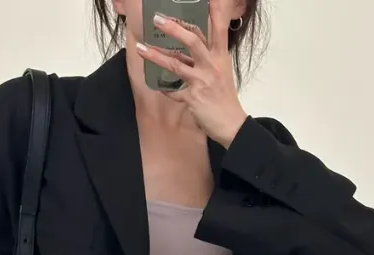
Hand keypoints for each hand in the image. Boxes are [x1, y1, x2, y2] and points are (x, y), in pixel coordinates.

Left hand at [136, 0, 247, 147]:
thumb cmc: (225, 97)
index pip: (219, 27)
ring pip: (176, 64)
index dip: (214, 10)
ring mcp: (202, 82)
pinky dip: (164, 89)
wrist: (231, 124)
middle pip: (193, 40)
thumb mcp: (222, 70)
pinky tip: (157, 85)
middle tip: (157, 19)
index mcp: (220, 56)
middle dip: (174, 28)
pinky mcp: (194, 99)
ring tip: (142, 48)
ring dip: (156, 56)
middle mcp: (212, 65)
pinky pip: (173, 92)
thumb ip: (208, 54)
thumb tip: (192, 40)